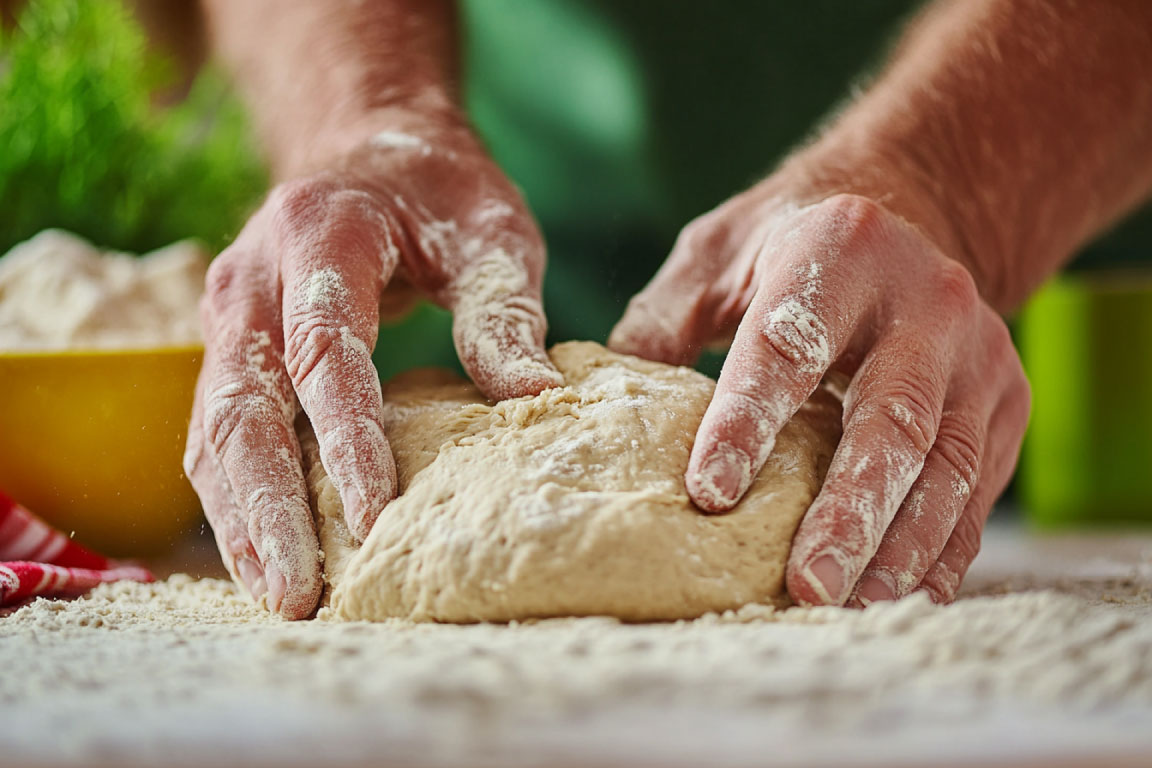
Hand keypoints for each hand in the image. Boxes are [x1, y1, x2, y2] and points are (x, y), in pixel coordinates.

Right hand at [183, 118, 561, 617]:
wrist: (370, 154)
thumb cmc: (440, 193)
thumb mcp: (491, 232)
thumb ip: (503, 311)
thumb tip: (536, 400)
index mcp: (320, 234)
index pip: (325, 348)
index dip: (348, 437)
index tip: (378, 518)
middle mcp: (253, 277)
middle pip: (243, 404)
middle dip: (268, 507)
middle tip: (300, 595)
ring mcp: (229, 316)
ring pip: (214, 429)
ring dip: (241, 518)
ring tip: (278, 595)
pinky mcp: (231, 349)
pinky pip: (219, 431)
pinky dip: (237, 497)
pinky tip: (265, 556)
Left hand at [610, 190, 1029, 606]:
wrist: (915, 211)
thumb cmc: (790, 243)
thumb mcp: (717, 254)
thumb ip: (662, 321)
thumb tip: (597, 406)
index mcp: (839, 248)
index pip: (786, 347)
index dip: (747, 423)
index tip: (709, 495)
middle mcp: (925, 298)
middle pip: (891, 418)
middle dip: (848, 510)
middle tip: (807, 585)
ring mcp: (977, 351)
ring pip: (946, 462)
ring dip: (902, 543)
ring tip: (853, 603)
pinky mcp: (1005, 396)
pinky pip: (979, 482)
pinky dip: (945, 544)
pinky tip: (906, 591)